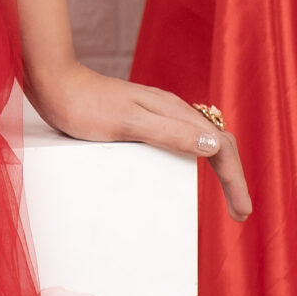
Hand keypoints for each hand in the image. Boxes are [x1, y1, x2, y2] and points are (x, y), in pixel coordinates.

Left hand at [28, 62, 251, 221]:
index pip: (221, 145)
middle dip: (233, 177)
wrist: (54, 84)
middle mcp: (171, 111)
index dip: (235, 180)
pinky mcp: (140, 119)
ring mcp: (156, 114)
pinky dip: (194, 160)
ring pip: (201, 141)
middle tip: (239, 212)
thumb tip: (214, 145)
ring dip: (218, 168)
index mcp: (174, 111)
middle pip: (217, 143)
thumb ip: (169, 133)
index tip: (242, 212)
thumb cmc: (85, 106)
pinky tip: (186, 172)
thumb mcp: (127, 123)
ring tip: (225, 196)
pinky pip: (180, 141)